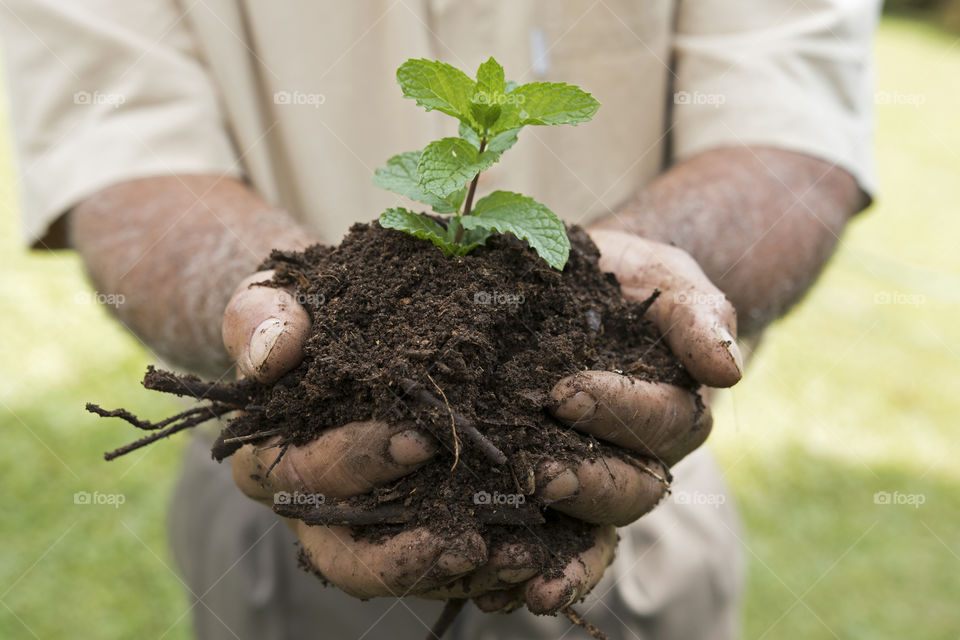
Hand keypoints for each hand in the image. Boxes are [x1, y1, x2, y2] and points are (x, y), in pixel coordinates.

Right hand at [220, 270, 617, 611]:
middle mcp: (315, 511)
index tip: (423, 439)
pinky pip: (444, 570)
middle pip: (350, 556)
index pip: (308, 477)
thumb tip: (271, 357)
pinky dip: (487, 571)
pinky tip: (533, 558)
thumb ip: (261, 320)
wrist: (334, 332)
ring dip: (458, 573)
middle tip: (473, 536)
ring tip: (517, 559)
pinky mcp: (412, 529)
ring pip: (404, 575)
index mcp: (273, 461)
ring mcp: (365, 528)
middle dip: (410, 552)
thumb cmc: (301, 317)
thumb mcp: (270, 303)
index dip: (361, 463)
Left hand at [464, 230, 743, 612]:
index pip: (664, 422)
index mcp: (676, 410)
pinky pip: (553, 546)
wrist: (582, 290)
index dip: (620, 411)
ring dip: (561, 553)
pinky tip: (494, 594)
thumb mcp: (669, 282)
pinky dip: (531, 572)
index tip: (564, 394)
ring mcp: (598, 480)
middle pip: (632, 488)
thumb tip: (728, 370)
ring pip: (595, 529)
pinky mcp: (554, 496)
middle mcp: (642, 457)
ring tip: (512, 562)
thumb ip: (700, 317)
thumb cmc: (630, 282)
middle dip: (586, 484)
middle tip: (537, 472)